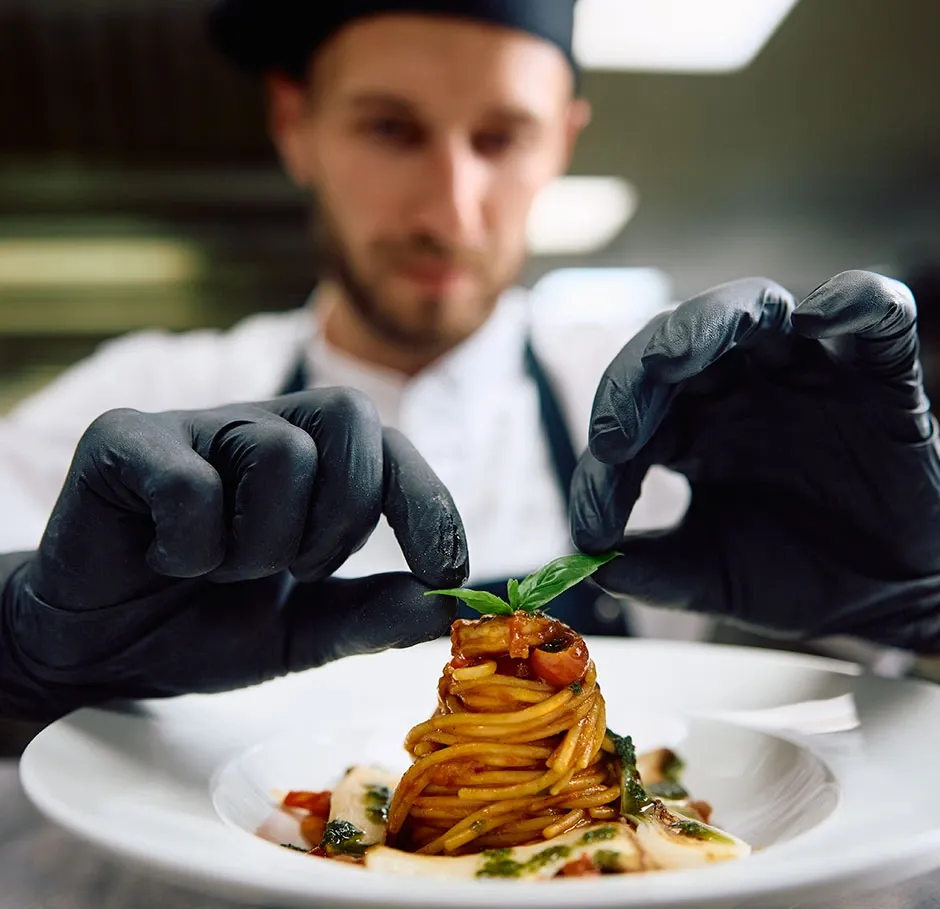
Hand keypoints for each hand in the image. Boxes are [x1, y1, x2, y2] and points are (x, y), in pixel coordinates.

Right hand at [0, 390, 467, 718]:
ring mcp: (193, 425)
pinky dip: (191, 546)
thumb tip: (444, 608)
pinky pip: (193, 484)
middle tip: (295, 571)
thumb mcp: (304, 633)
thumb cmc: (203, 625)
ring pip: (280, 454)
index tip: (450, 572)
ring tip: (217, 570)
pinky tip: (162, 559)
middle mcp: (259, 427)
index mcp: (311, 461)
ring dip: (260, 546)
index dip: (428, 503)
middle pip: (350, 419)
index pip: (389, 449)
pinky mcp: (125, 440)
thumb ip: (370, 616)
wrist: (99, 653)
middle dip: (341, 518)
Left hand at [570, 271, 939, 649]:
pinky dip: (854, 301)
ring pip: (755, 310)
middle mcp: (737, 390)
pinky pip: (875, 316)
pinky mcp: (879, 377)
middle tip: (615, 429)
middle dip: (635, 379)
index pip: (631, 419)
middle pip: (676, 346)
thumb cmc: (788, 575)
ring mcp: (805, 375)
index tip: (597, 524)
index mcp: (689, 429)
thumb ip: (651, 571)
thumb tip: (590, 563)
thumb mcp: (709, 577)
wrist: (880, 598)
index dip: (605, 466)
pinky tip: (820, 313)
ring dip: (713, 320)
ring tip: (675, 356)